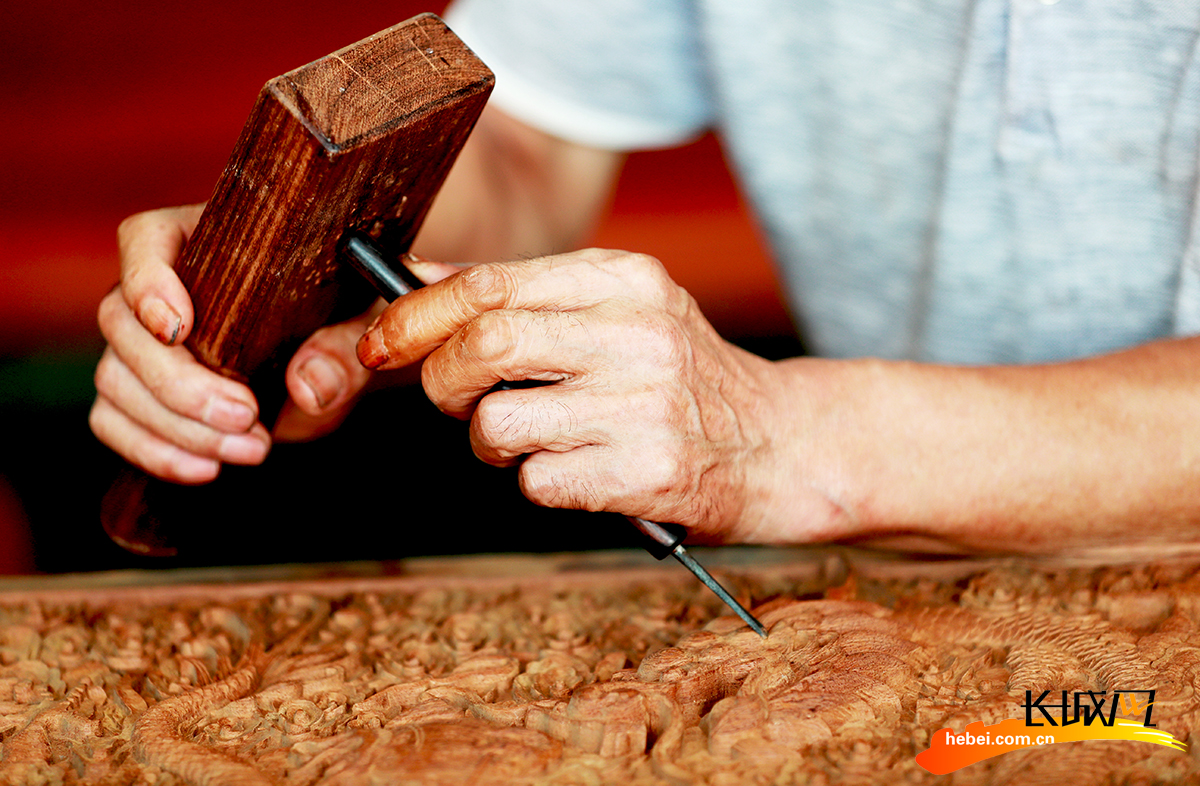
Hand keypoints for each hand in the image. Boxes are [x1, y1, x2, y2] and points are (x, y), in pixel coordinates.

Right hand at [89, 205, 388, 481]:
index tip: (178, 326)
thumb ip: (343, 347)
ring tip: (253, 448)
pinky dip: (154, 451)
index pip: (146, 240)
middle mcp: (160, 287)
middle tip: (247, 416)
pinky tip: (208, 467)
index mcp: (206, 241)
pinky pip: (113, 421)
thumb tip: (308, 387)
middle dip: (180, 382)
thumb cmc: (347, 312)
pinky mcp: (139, 393)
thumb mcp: (363, 322)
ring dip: (177, 426)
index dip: (148, 281)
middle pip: (121, 321)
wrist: (337, 351)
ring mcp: (141, 342)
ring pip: (116, 378)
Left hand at [356, 248, 792, 541]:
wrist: (779, 444)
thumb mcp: (619, 310)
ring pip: (497, 422)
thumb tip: (413, 284)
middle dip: (441, 380)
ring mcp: (645, 404)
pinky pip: (536, 481)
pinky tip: (577, 470)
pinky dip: (535, 482)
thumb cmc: (681, 378)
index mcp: (624, 277)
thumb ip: (524, 295)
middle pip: (484, 343)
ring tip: (526, 440)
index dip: (415, 315)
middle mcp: (637, 331)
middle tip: (454, 399)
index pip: (490, 283)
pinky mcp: (647, 472)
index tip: (381, 343)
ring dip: (487, 441)